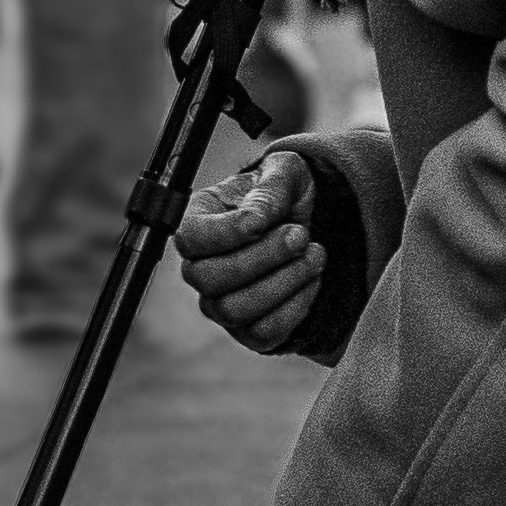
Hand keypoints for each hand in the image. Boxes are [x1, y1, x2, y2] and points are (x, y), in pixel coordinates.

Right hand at [176, 147, 322, 352]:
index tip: (262, 222)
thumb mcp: (284, 173)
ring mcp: (220, 303)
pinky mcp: (248, 329)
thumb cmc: (284, 195)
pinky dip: (296, 305)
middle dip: (263, 258)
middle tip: (300, 234)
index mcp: (198, 222)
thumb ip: (269, 189)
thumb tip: (254, 219)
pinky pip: (264, 331)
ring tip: (315, 253)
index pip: (190, 238)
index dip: (225, 234)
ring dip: (285, 282)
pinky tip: (312, 277)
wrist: (306, 225)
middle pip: (209, 279)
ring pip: (236, 309)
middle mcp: (200, 268)